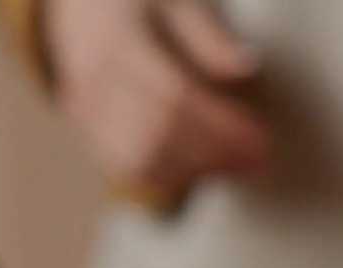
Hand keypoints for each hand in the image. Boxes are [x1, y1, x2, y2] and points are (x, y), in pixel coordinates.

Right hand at [45, 0, 272, 198]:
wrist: (80, 2)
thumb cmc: (138, 1)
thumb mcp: (174, 1)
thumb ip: (207, 34)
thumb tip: (246, 67)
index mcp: (119, 41)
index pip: (175, 98)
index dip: (222, 126)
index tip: (262, 138)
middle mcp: (94, 80)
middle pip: (158, 137)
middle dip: (214, 155)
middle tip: (258, 159)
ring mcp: (84, 108)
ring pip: (140, 161)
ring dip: (194, 171)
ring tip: (234, 164)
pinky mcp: (87, 130)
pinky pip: (127, 167)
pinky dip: (169, 175)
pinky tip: (202, 166)